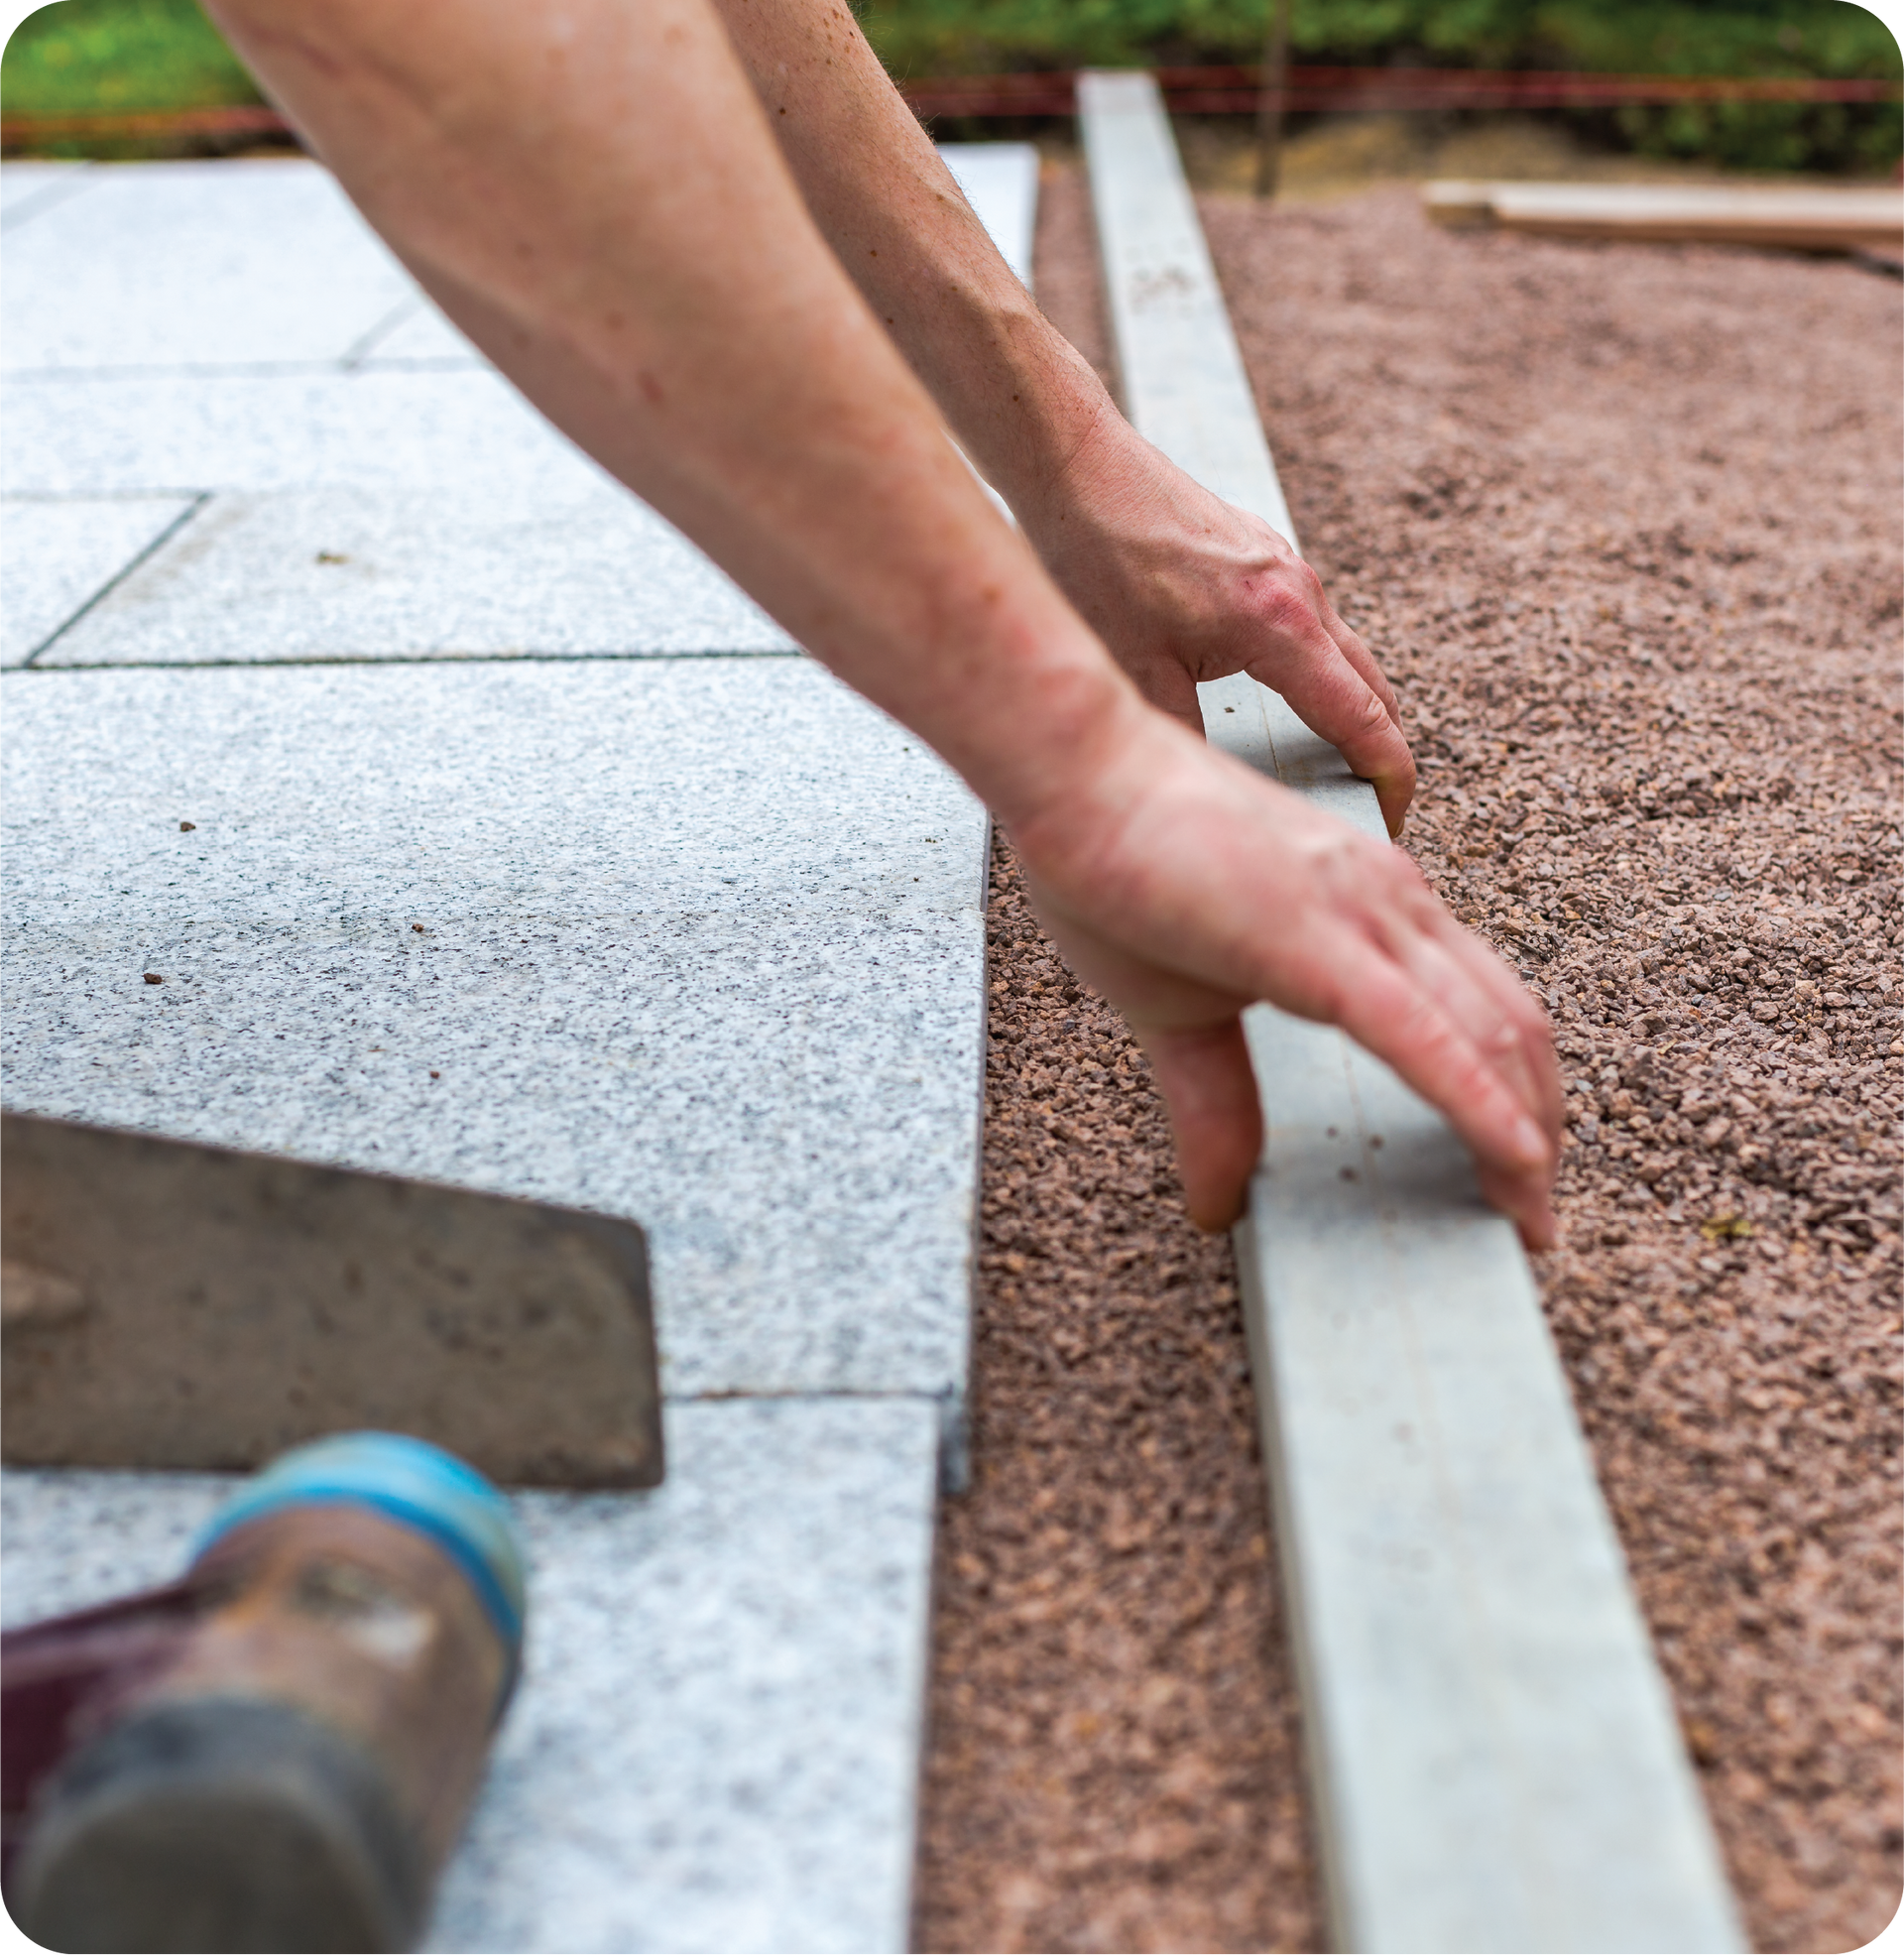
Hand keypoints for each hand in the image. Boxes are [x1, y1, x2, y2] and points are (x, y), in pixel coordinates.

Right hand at [1010, 702, 1559, 1247]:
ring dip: (1529, 1136)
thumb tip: (1219, 1207)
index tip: (1518, 1171)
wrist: (1076, 772)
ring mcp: (1365, 913)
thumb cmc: (1116, 861)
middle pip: (1511, 1027)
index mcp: (1368, 908)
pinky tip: (1514, 1163)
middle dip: (1542, 1128)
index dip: (1514, 1091)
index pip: (1477, 1006)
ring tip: (1531, 1217)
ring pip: (1493, 1034)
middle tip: (1535, 1216)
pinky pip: (1425, 1035)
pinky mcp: (1319, 941)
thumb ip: (1215, 1103)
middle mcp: (1390, 903)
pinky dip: (1481, 1106)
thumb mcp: (1175, 1011)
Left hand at [1019, 412, 1416, 836]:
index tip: (1391, 817)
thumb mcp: (1136, 669)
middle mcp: (1301, 593)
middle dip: (1379, 748)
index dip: (1386, 775)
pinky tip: (1283, 696)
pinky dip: (1318, 667)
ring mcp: (1289, 568)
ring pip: (1344, 651)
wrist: (1082, 470)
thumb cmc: (1101, 561)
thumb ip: (1181, 735)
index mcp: (1281, 626)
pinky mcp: (1266, 555)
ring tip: (1332, 762)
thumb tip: (1203, 792)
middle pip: (1372, 686)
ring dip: (1350, 705)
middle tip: (1365, 804)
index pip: (1362, 716)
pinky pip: (1313, 623)